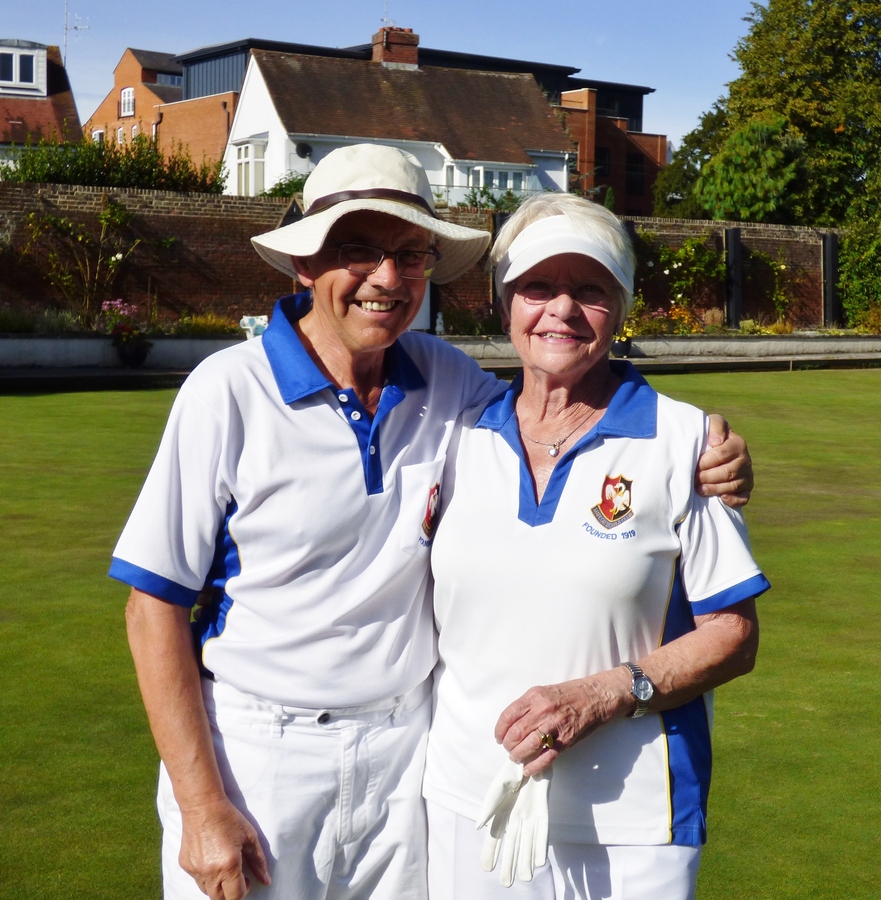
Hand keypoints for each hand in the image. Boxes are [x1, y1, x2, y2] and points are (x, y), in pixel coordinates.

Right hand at [179, 797, 270, 899]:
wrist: (203, 806)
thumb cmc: (229, 818)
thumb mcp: (250, 837)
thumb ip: (259, 861)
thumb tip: (266, 881)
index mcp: (229, 866)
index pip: (236, 896)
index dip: (244, 890)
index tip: (247, 879)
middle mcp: (210, 872)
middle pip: (220, 899)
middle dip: (230, 892)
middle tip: (237, 875)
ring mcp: (195, 870)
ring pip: (207, 891)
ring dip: (217, 885)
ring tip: (223, 866)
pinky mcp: (185, 866)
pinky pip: (197, 879)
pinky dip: (206, 875)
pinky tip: (211, 858)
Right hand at [476, 759, 549, 885]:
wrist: (529, 757)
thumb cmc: (510, 772)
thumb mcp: (497, 789)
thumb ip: (489, 807)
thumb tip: (478, 827)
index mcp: (501, 813)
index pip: (494, 837)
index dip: (491, 852)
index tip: (487, 869)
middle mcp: (515, 818)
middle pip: (512, 845)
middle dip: (509, 863)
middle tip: (506, 884)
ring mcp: (530, 816)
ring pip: (527, 843)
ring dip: (526, 860)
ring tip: (526, 878)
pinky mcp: (543, 812)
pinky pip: (542, 832)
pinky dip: (541, 845)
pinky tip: (541, 861)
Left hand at [495, 671, 628, 777]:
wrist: (595, 697)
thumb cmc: (569, 694)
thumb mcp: (544, 692)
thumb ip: (528, 706)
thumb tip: (512, 725)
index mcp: (534, 696)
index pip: (508, 715)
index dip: (500, 730)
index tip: (499, 737)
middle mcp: (542, 710)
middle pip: (515, 733)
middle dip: (508, 745)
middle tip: (509, 749)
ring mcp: (554, 726)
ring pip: (528, 746)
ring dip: (518, 755)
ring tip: (516, 757)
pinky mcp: (565, 740)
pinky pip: (546, 757)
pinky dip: (534, 766)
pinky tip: (528, 769)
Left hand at [697, 414, 752, 507]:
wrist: (714, 449)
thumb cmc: (710, 435)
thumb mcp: (712, 423)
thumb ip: (715, 425)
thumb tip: (717, 442)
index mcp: (738, 443)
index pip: (721, 454)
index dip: (705, 462)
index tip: (693, 465)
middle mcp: (745, 460)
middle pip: (727, 472)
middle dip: (707, 477)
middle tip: (693, 479)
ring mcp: (747, 475)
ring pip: (733, 486)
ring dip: (715, 489)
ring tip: (699, 489)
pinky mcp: (746, 489)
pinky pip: (744, 498)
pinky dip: (733, 500)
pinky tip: (720, 499)